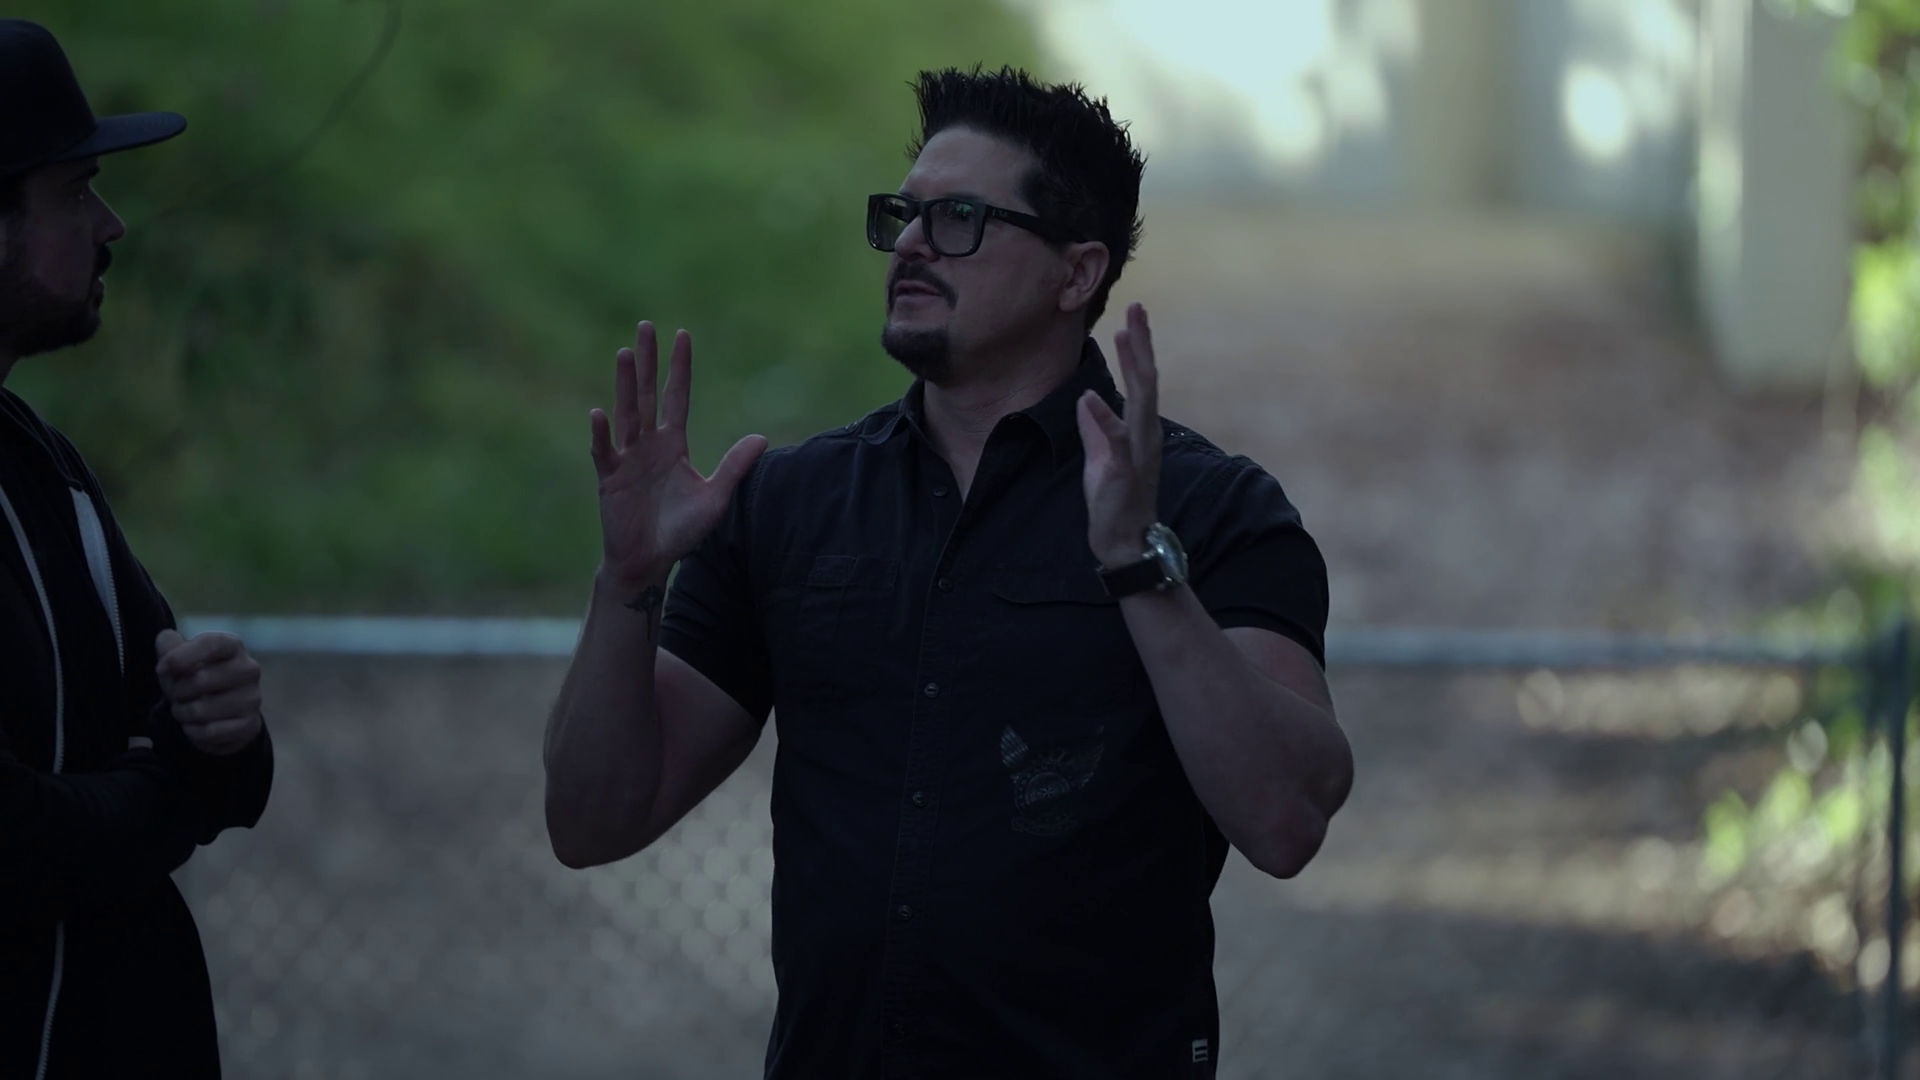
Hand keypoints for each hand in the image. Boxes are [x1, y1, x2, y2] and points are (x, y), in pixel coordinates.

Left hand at [154, 629, 262, 755]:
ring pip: (201, 710)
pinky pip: (209, 732)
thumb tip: (166, 640)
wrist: (223, 712)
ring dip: (181, 713)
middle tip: (171, 694)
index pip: (212, 644)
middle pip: (201, 680)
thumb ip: (169, 645)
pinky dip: (193, 732)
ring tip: (182, 710)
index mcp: (233, 646)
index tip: (161, 669)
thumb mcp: (181, 657)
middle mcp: (249, 669)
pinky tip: (194, 726)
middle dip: (175, 690)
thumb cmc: (197, 676)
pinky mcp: (250, 724)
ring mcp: (253, 698)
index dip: (181, 656)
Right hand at [592, 322, 767, 590]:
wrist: (650, 561)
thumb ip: (734, 467)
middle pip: (648, 394)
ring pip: (626, 413)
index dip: (679, 367)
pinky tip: (600, 413)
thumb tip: (762, 437)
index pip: (677, 397)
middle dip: (648, 361)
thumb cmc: (681, 531)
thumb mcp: (715, 498)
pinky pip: (604, 451)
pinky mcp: (609, 478)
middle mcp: (648, 444)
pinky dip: (602, 433)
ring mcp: (626, 459)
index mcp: (673, 444)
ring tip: (626, 353)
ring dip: (626, 384)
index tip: (682, 334)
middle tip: (645, 326)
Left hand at [1075, 302, 1162, 567]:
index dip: (1139, 348)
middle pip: (1148, 380)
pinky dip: (1103, 418)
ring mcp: (1138, 452)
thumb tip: (1085, 399)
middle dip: (1142, 343)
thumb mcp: (1099, 459)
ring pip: (1141, 401)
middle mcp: (1146, 435)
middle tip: (1137, 308)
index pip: (1142, 381)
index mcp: (1141, 430)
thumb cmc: (1115, 502)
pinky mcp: (1123, 471)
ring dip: (1133, 366)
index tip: (1134, 316)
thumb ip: (1095, 430)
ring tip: (1124, 334)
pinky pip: (1116, 440)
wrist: (1126, 543)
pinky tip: (1090, 397)